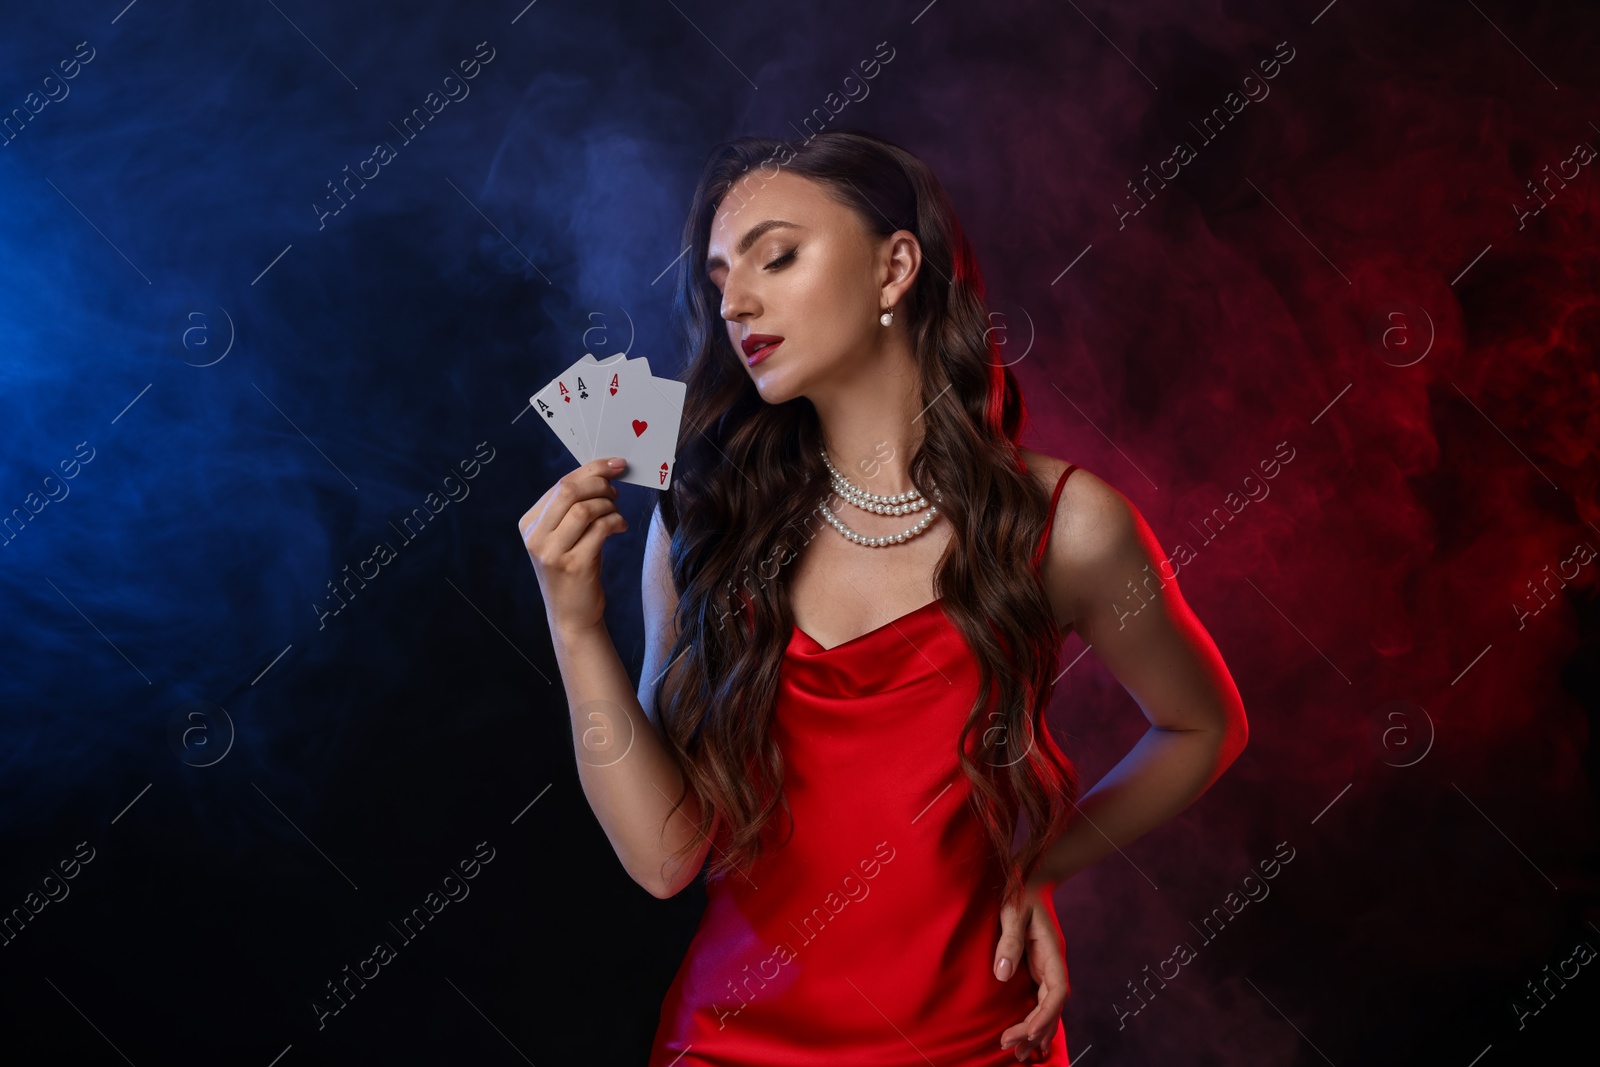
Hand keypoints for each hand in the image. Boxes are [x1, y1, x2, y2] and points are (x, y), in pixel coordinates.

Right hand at [518, 457, 629, 634]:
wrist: (571, 615)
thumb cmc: (573, 569)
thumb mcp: (564, 536)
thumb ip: (572, 508)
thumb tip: (602, 473)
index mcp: (529, 523)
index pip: (560, 484)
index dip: (591, 469)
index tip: (615, 464)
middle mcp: (535, 537)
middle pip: (569, 491)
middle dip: (600, 483)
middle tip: (617, 490)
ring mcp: (552, 553)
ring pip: (584, 509)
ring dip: (609, 505)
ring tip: (617, 512)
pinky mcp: (573, 566)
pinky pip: (600, 529)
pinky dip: (616, 521)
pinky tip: (621, 526)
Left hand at [995, 876, 1068, 1061]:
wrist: (1031, 876)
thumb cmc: (1021, 890)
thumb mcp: (1012, 911)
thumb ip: (1009, 941)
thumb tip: (1002, 974)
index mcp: (1053, 953)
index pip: (1056, 993)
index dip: (1043, 1016)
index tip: (1024, 1032)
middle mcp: (1053, 964)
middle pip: (1052, 1006)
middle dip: (1035, 1031)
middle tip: (1012, 1049)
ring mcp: (1047, 967)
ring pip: (1048, 1007)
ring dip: (1037, 1030)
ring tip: (1021, 1054)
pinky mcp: (1037, 967)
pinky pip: (1041, 999)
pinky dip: (1037, 1019)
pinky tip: (1029, 1036)